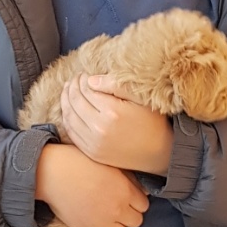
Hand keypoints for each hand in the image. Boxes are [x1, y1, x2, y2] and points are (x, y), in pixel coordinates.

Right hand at [35, 143, 148, 226]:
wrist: (52, 171)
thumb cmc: (79, 159)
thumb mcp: (108, 161)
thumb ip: (127, 177)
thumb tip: (141, 189)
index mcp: (125, 190)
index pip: (144, 205)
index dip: (137, 200)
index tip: (130, 197)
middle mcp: (117, 209)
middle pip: (137, 222)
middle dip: (130, 215)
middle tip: (119, 206)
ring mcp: (101, 223)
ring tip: (108, 217)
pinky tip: (94, 225)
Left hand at [60, 73, 174, 174]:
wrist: (160, 153)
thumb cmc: (152, 121)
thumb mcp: (139, 97)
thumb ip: (115, 84)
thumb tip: (91, 80)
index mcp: (112, 111)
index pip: (86, 88)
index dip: (82, 78)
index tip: (85, 74)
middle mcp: (100, 128)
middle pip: (75, 101)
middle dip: (72, 87)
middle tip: (75, 79)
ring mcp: (94, 143)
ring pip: (69, 116)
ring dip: (66, 101)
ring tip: (69, 90)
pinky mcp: (92, 153)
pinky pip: (72, 133)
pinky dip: (67, 118)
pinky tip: (70, 109)